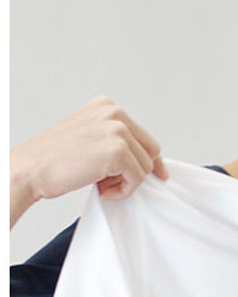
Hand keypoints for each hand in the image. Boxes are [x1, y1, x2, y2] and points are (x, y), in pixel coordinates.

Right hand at [14, 96, 165, 214]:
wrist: (28, 170)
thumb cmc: (52, 159)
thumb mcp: (88, 136)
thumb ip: (114, 138)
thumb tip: (149, 158)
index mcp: (106, 106)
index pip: (142, 136)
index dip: (143, 159)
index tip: (145, 173)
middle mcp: (114, 113)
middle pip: (150, 149)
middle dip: (134, 169)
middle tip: (106, 180)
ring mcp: (117, 130)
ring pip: (146, 166)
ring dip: (125, 181)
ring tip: (99, 183)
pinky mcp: (117, 151)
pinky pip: (138, 178)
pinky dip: (124, 190)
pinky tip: (102, 190)